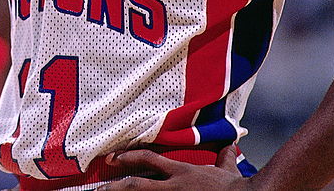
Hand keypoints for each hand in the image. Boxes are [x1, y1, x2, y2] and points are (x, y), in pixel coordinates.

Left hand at [98, 145, 248, 189]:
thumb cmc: (235, 187)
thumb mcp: (226, 170)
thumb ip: (223, 159)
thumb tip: (230, 147)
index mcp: (181, 171)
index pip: (148, 159)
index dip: (127, 157)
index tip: (112, 158)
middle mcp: (174, 186)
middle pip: (137, 184)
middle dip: (116, 187)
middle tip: (99, 190)